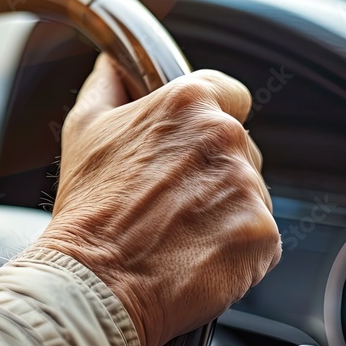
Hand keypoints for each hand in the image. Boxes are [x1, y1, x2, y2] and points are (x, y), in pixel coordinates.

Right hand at [38, 56, 281, 345]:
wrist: (95, 283)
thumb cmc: (86, 212)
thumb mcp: (84, 129)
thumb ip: (108, 83)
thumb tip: (113, 62)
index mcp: (187, 103)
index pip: (229, 94)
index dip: (209, 120)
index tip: (190, 147)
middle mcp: (224, 136)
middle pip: (240, 146)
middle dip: (213, 170)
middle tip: (170, 201)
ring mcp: (247, 186)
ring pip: (250, 190)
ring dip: (225, 208)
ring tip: (179, 232)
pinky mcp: (261, 234)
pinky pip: (260, 235)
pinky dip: (235, 247)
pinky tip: (196, 254)